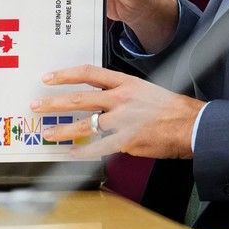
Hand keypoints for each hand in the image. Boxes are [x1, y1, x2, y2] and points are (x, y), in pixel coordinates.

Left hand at [32, 64, 202, 159]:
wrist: (190, 124)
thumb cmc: (171, 108)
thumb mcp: (145, 90)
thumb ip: (122, 94)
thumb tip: (102, 100)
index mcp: (126, 83)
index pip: (89, 73)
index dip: (66, 75)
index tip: (49, 78)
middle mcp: (121, 99)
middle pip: (80, 98)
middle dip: (55, 103)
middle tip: (38, 106)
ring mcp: (122, 120)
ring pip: (85, 124)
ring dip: (62, 129)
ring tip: (48, 132)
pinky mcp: (126, 140)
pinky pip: (98, 147)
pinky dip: (83, 152)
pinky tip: (72, 154)